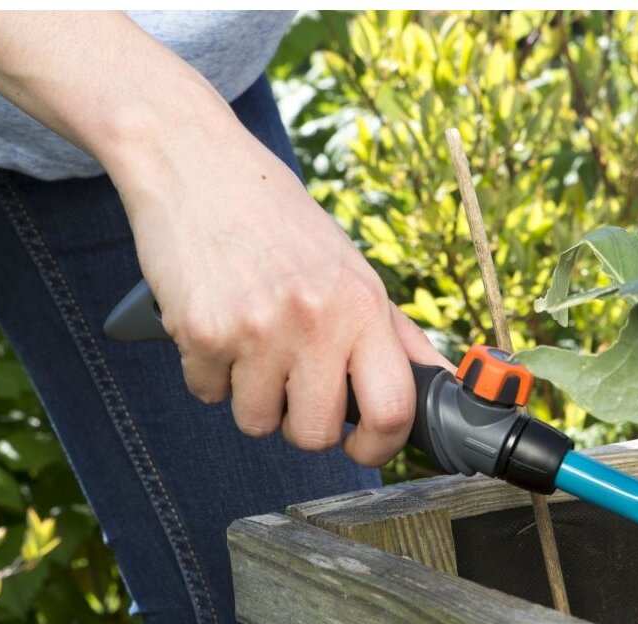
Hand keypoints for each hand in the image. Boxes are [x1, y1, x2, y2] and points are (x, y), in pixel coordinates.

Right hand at [118, 132, 451, 465]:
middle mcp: (316, 319)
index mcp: (364, 306)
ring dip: (252, 397)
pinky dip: (209, 372)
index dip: (379, 446)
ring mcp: (257, 328)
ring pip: (257, 422)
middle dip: (302, 422)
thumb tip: (441, 383)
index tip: (363, 444)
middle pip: (316, 434)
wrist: (195, 163)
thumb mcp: (352, 270)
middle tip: (292, 382)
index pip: (393, 409)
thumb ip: (394, 333)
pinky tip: (217, 324)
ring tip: (252, 343)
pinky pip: (208, 394)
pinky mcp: (202, 332)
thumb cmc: (280, 223)